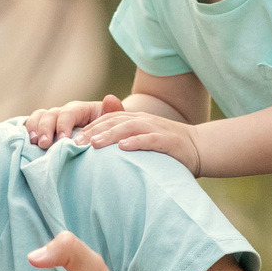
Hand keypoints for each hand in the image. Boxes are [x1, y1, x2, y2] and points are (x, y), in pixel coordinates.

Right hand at [23, 94, 122, 147]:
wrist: (103, 136)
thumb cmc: (108, 129)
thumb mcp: (114, 121)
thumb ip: (114, 111)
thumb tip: (110, 98)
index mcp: (80, 109)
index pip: (68, 112)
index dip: (64, 125)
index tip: (63, 140)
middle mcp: (64, 112)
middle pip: (51, 114)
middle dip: (46, 128)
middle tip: (45, 144)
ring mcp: (53, 120)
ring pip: (39, 117)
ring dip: (35, 129)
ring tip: (35, 143)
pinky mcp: (45, 129)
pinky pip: (32, 125)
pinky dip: (28, 131)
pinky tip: (27, 143)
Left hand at [77, 108, 203, 173]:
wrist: (200, 147)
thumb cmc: (166, 148)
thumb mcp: (143, 140)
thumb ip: (123, 141)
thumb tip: (96, 151)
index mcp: (135, 120)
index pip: (107, 119)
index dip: (89, 127)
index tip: (71, 140)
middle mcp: (143, 121)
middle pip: (113, 121)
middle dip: (93, 131)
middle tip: (75, 144)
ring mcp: (156, 129)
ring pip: (129, 128)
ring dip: (110, 135)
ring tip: (94, 144)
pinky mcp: (169, 141)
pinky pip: (151, 139)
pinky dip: (137, 142)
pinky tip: (124, 148)